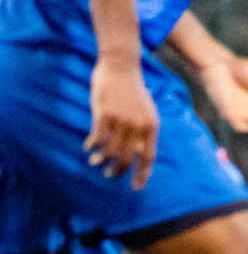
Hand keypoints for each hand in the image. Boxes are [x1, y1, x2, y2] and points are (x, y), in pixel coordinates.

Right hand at [85, 51, 158, 188]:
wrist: (122, 66)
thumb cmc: (133, 91)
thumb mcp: (146, 111)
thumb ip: (143, 130)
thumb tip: (138, 151)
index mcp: (152, 126)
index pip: (149, 156)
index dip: (143, 174)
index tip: (136, 187)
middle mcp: (138, 125)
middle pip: (129, 157)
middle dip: (119, 170)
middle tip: (111, 175)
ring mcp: (122, 120)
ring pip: (111, 150)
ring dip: (103, 160)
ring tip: (96, 162)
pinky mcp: (105, 114)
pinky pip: (98, 138)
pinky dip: (93, 146)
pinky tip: (89, 148)